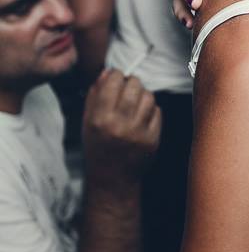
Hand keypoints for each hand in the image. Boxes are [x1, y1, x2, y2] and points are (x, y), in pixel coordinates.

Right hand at [82, 69, 161, 183]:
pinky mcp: (153, 138)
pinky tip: (142, 117)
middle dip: (131, 82)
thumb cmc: (97, 148)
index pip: (113, 82)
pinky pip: (158, 112)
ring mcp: (139, 132)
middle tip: (127, 88)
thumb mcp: (87, 123)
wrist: (112, 179)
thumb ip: (94, 96)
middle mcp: (119, 124)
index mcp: (99, 119)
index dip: (116, 75)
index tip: (116, 77)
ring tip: (135, 103)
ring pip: (149, 96)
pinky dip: (151, 110)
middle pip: (134, 85)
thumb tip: (107, 72)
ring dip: (143, 95)